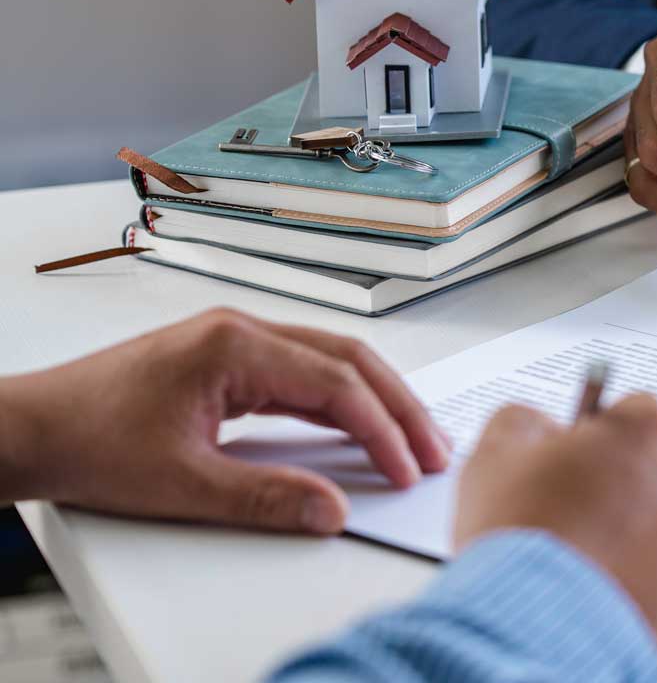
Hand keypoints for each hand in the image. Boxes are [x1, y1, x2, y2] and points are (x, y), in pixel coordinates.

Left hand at [0, 309, 448, 533]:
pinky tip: (356, 427)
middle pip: (347, 359)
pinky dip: (338, 401)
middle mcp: (240, 330)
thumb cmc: (88, 441)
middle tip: (432, 449)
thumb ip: (264, 496)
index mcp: (234, 343)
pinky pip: (301, 374)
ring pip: (329, 361)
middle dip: (397, 405)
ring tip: (410, 439)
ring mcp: (234, 342)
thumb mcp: (181, 482)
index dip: (381, 427)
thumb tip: (329, 509)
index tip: (407, 467)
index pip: (335, 381)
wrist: (30, 429)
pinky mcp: (226, 361)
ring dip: (374, 399)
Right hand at [453, 395, 656, 640]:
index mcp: (646, 431)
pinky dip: (633, 573)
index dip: (596, 433)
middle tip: (569, 505)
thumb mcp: (496, 451)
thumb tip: (540, 430)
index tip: (571, 455)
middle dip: (619, 480)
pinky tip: (590, 581)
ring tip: (576, 550)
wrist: (532, 621)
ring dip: (629, 528)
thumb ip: (525, 422)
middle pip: (653, 466)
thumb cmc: (521, 530)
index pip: (632, 412)